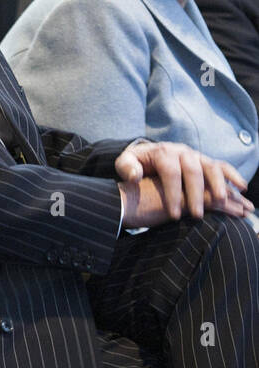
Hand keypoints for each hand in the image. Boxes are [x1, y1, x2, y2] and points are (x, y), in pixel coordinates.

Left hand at [116, 141, 251, 225]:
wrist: (147, 153)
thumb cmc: (136, 163)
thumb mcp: (125, 162)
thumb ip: (127, 168)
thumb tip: (135, 176)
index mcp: (163, 152)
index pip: (170, 173)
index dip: (172, 193)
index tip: (174, 214)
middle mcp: (182, 151)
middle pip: (192, 171)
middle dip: (196, 193)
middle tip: (197, 215)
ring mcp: (196, 155)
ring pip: (210, 167)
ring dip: (218, 184)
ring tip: (222, 202)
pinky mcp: (205, 160)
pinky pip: (222, 165)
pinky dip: (233, 174)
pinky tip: (241, 188)